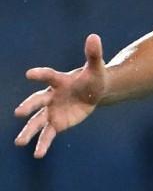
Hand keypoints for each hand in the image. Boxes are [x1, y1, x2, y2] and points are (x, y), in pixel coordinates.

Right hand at [14, 34, 108, 157]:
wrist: (94, 92)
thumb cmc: (93, 78)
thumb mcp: (96, 67)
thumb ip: (93, 54)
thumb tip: (94, 36)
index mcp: (59, 81)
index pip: (48, 76)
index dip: (40, 74)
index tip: (29, 74)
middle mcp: (50, 96)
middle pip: (36, 101)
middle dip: (28, 107)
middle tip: (18, 113)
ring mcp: (51, 111)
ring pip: (37, 122)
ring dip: (28, 132)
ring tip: (19, 143)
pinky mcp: (57, 123)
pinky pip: (48, 135)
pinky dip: (43, 144)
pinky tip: (38, 154)